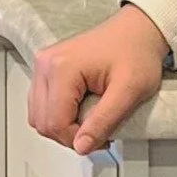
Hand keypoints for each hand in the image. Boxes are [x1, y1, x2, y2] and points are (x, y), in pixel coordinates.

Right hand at [26, 5, 171, 153]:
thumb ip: (104, 120)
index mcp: (62, 68)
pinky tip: (81, 112)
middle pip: (42, 122)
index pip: (55, 122)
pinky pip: (42, 104)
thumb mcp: (129, 91)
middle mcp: (45, 64)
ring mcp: (44, 65)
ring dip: (62, 127)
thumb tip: (81, 146)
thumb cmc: (137, 53)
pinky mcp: (47, 69)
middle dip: (69, 135)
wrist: (138, 30)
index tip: (103, 139)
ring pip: (38, 116)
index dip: (77, 140)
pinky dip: (59, 115)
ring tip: (91, 121)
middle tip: (99, 133)